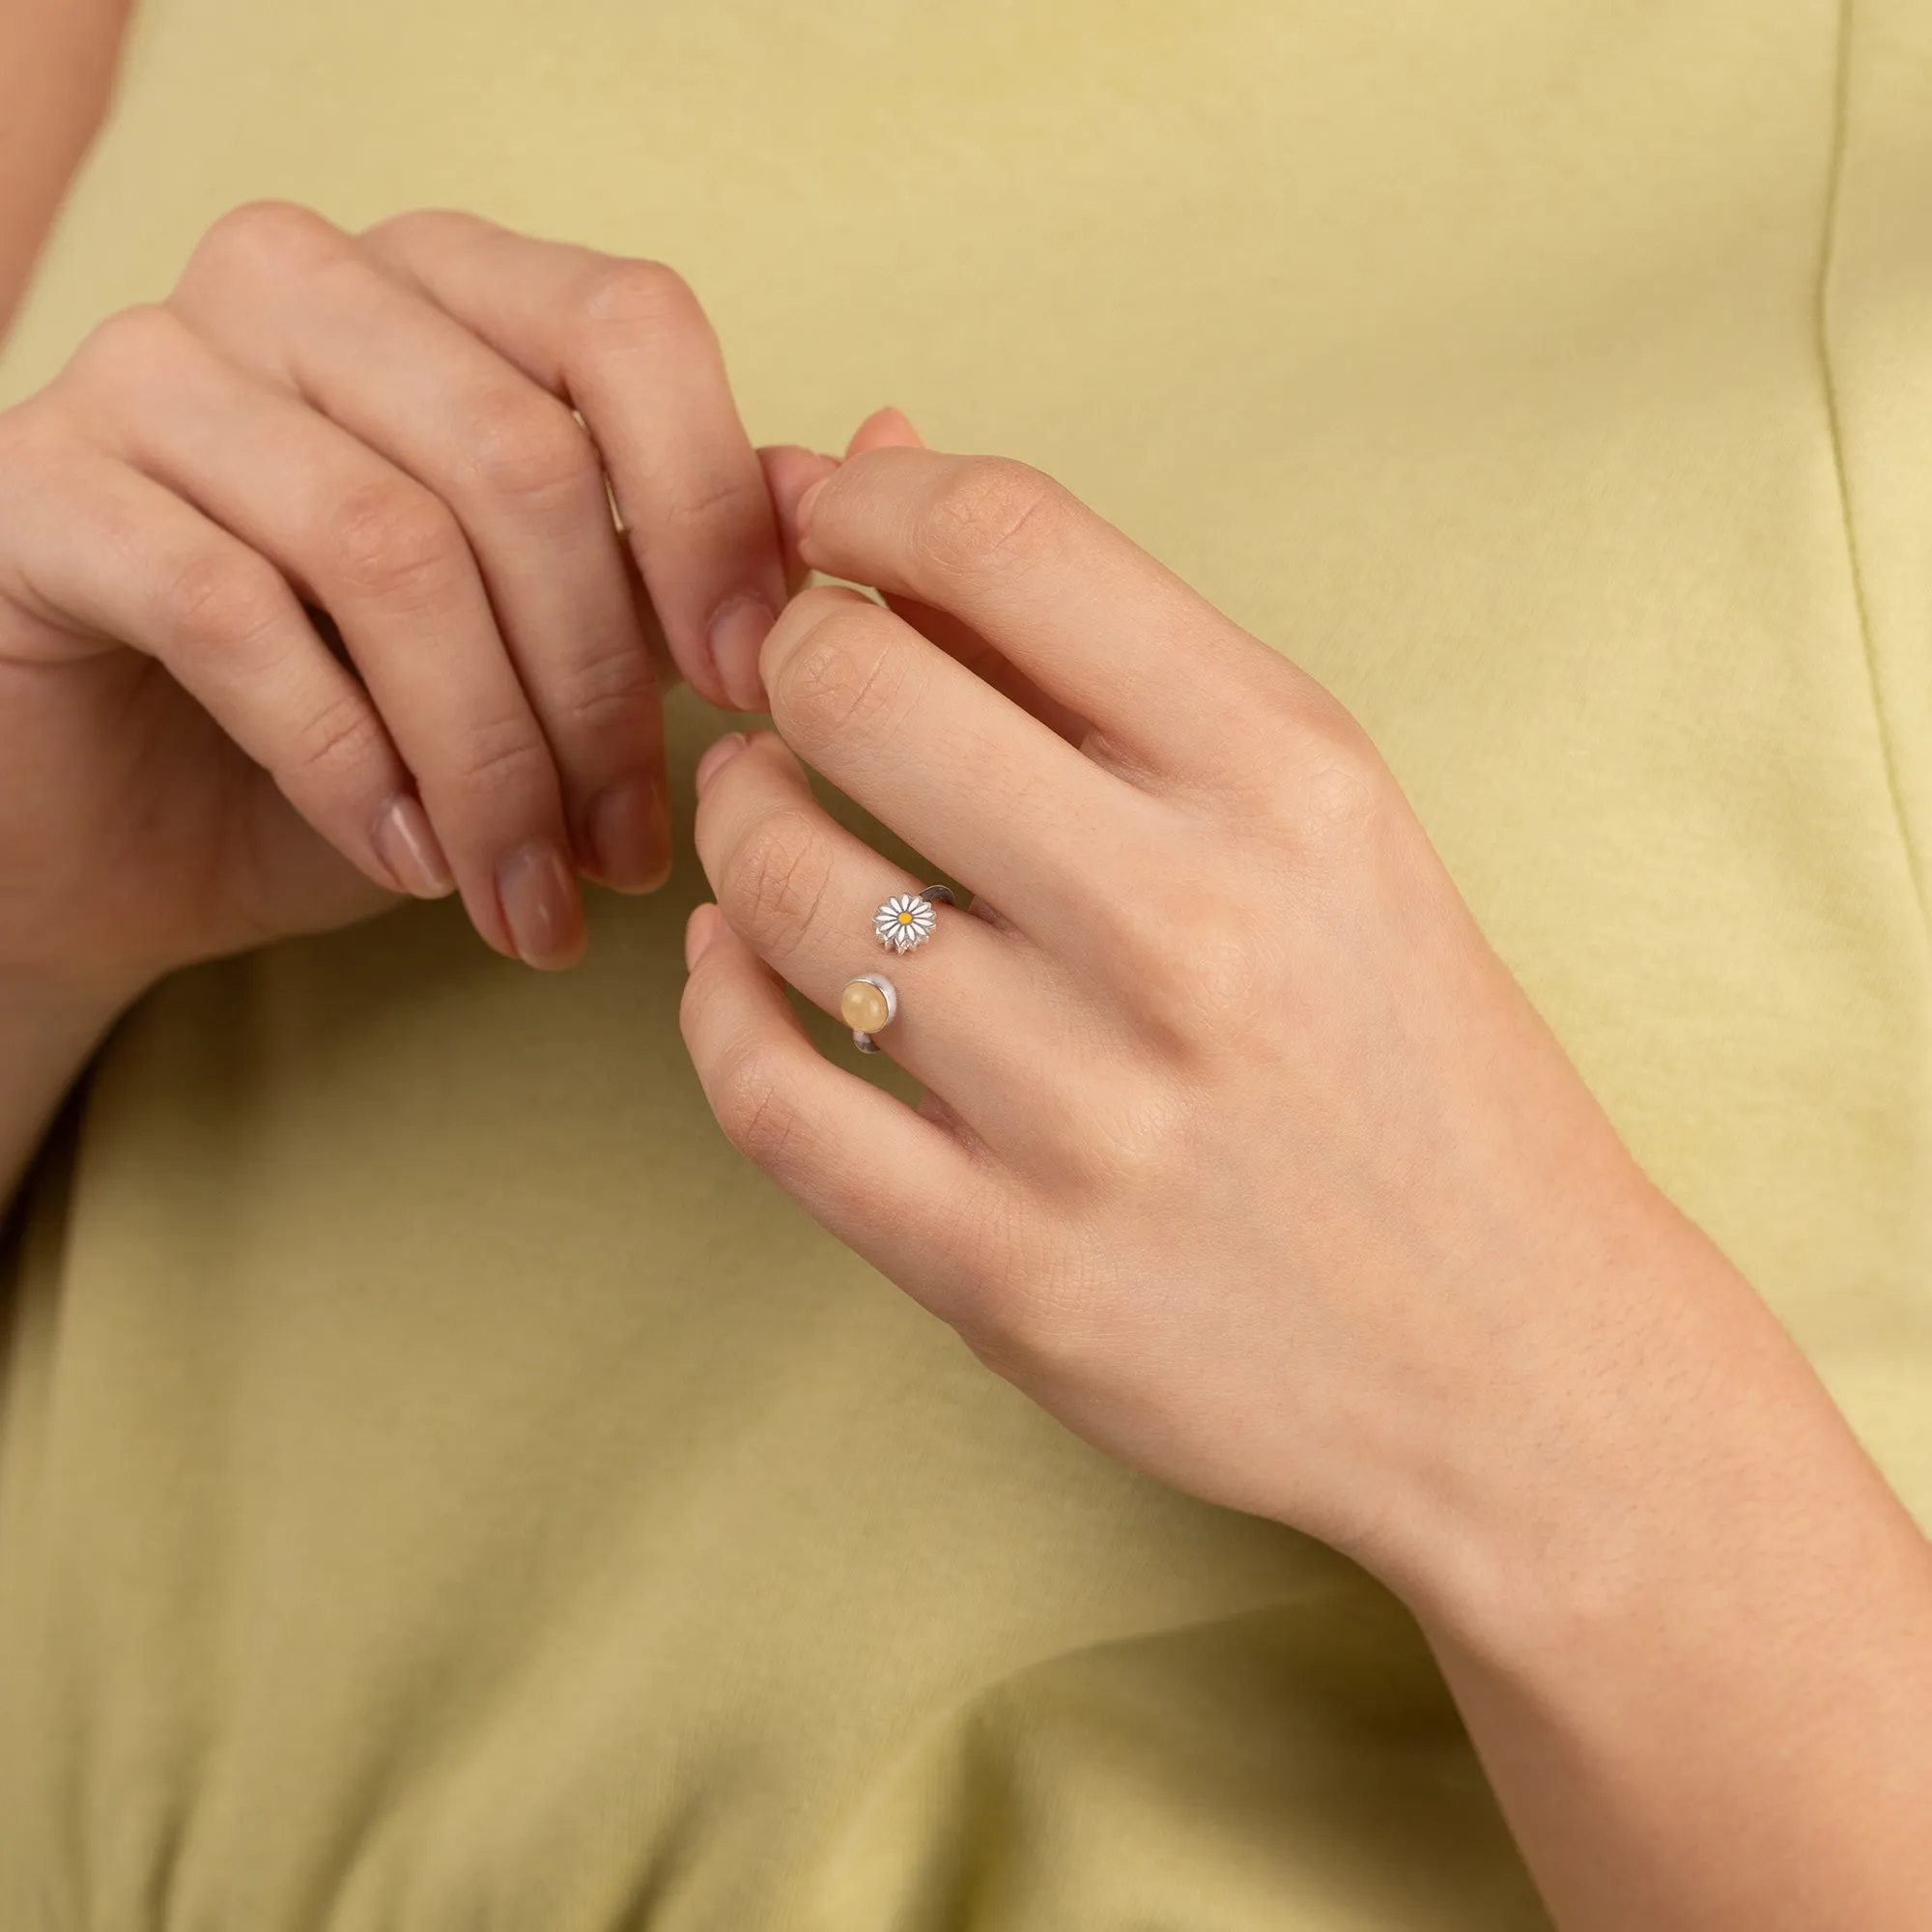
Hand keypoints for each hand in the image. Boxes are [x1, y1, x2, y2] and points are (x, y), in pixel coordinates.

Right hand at [0, 202, 827, 1002]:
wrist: (127, 822)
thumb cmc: (372, 724)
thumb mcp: (554, 641)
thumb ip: (686, 549)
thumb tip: (864, 468)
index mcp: (448, 288)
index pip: (627, 326)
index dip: (713, 512)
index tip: (751, 688)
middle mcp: (300, 286)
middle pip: (520, 460)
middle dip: (603, 695)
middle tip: (633, 857)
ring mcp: (154, 370)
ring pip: (389, 547)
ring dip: (492, 760)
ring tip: (532, 898)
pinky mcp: (39, 487)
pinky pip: (234, 615)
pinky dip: (351, 767)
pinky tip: (413, 865)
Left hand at [679, 435, 1733, 1607]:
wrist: (1521, 1359)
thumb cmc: (1409, 1061)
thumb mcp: (1323, 822)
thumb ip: (1102, 649)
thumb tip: (878, 455)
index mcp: (1289, 780)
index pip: (1012, 541)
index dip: (866, 496)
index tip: (819, 520)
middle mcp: (1188, 928)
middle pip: (855, 687)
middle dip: (785, 657)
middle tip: (794, 687)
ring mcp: (1089, 1113)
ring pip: (780, 887)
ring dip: (738, 825)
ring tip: (770, 819)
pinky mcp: (1008, 1272)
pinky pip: (765, 1092)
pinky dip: (714, 1006)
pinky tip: (742, 970)